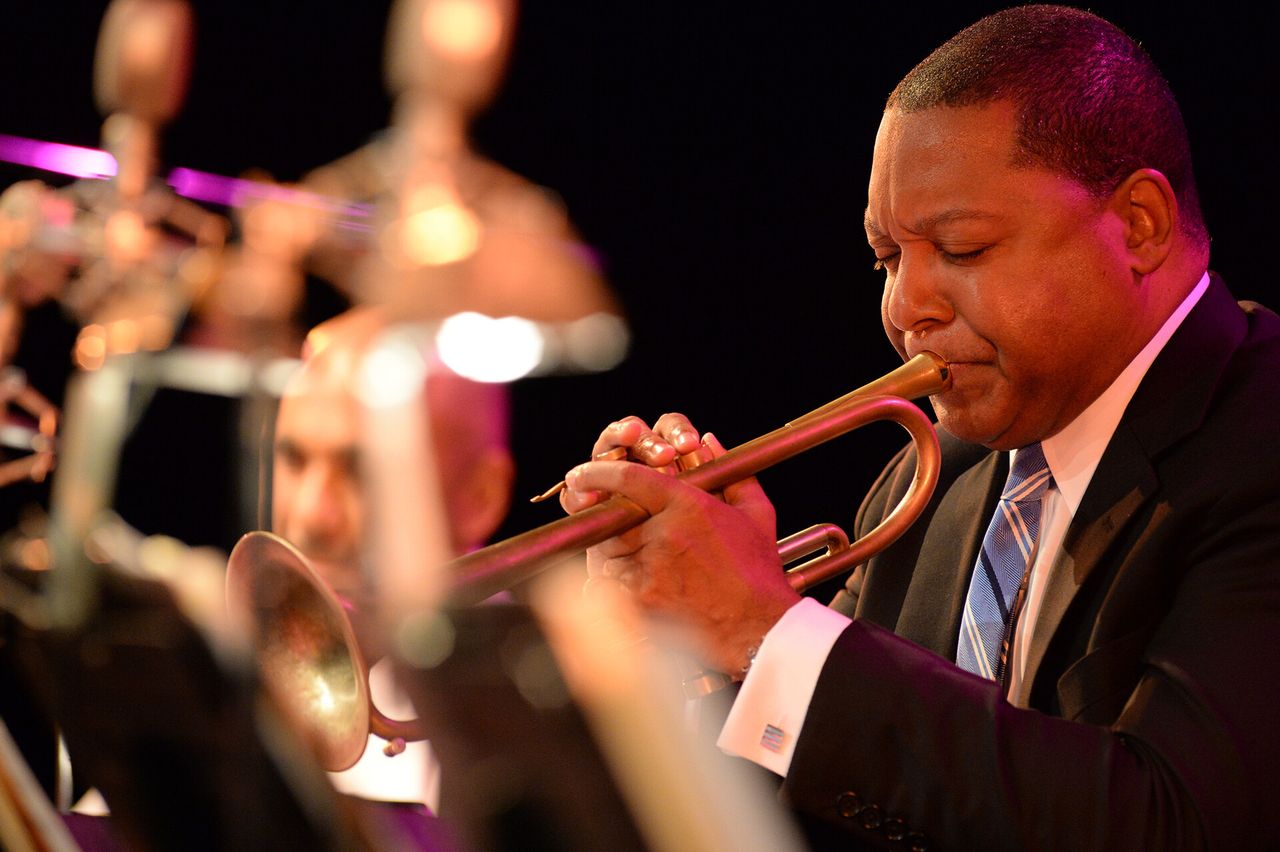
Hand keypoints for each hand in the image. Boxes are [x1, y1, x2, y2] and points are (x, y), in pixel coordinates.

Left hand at [562, 414, 801, 673]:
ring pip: (608, 553)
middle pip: (613, 518)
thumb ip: (731, 472)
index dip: (598, 472)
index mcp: (688, 506)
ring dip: (614, 555)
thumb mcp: (755, 514)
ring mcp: (650, 569)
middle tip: (620, 531)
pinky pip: (611, 586)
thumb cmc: (758, 572)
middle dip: (611, 523)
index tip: (580, 473)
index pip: (629, 478)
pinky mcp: (642, 601)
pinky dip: (615, 586)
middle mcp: (664, 534)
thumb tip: (710, 441)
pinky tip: (637, 590)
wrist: (759, 628)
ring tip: (638, 565)